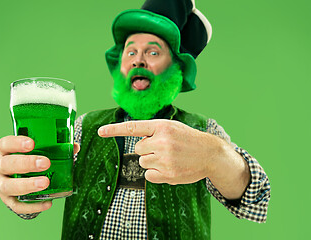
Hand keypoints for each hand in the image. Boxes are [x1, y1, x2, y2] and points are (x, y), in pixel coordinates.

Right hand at [0, 136, 79, 213]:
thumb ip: (56, 148)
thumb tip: (75, 147)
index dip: (16, 143)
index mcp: (7, 151)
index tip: (32, 143)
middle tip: (46, 163)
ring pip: (8, 186)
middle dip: (26, 164)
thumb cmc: (32, 160)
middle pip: (7, 164)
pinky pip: (17, 206)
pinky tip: (47, 203)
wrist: (21, 179)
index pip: (5, 144)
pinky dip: (32, 206)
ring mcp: (2, 184)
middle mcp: (0, 167)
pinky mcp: (8, 200)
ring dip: (27, 185)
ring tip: (45, 183)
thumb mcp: (41, 151)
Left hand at [98, 120, 218, 184]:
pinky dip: (155, 173)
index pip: (133, 127)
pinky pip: (149, 175)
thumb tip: (137, 141)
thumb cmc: (188, 139)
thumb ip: (154, 131)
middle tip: (165, 149)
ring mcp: (165, 158)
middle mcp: (162, 141)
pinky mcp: (168, 174)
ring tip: (169, 158)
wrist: (210, 153)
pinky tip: (169, 168)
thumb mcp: (172, 127)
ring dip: (152, 162)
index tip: (100, 132)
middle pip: (138, 149)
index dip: (114, 130)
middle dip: (147, 150)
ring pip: (142, 162)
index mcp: (162, 126)